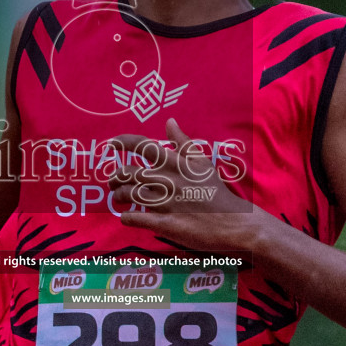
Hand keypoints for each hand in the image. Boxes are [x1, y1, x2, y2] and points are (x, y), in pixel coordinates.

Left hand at [106, 119, 257, 252]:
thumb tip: (169, 121)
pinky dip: (126, 218)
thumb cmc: (217, 192)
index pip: (144, 146)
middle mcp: (168, 180)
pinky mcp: (166, 224)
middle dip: (115, 177)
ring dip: (118, 196)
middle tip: (113, 182)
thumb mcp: (202, 163)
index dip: (123, 142)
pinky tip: (126, 217)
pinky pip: (136, 219)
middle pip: (128, 172)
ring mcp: (166, 203)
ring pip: (128, 194)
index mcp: (176, 163)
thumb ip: (183, 142)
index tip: (110, 144)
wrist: (234, 223)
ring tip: (119, 199)